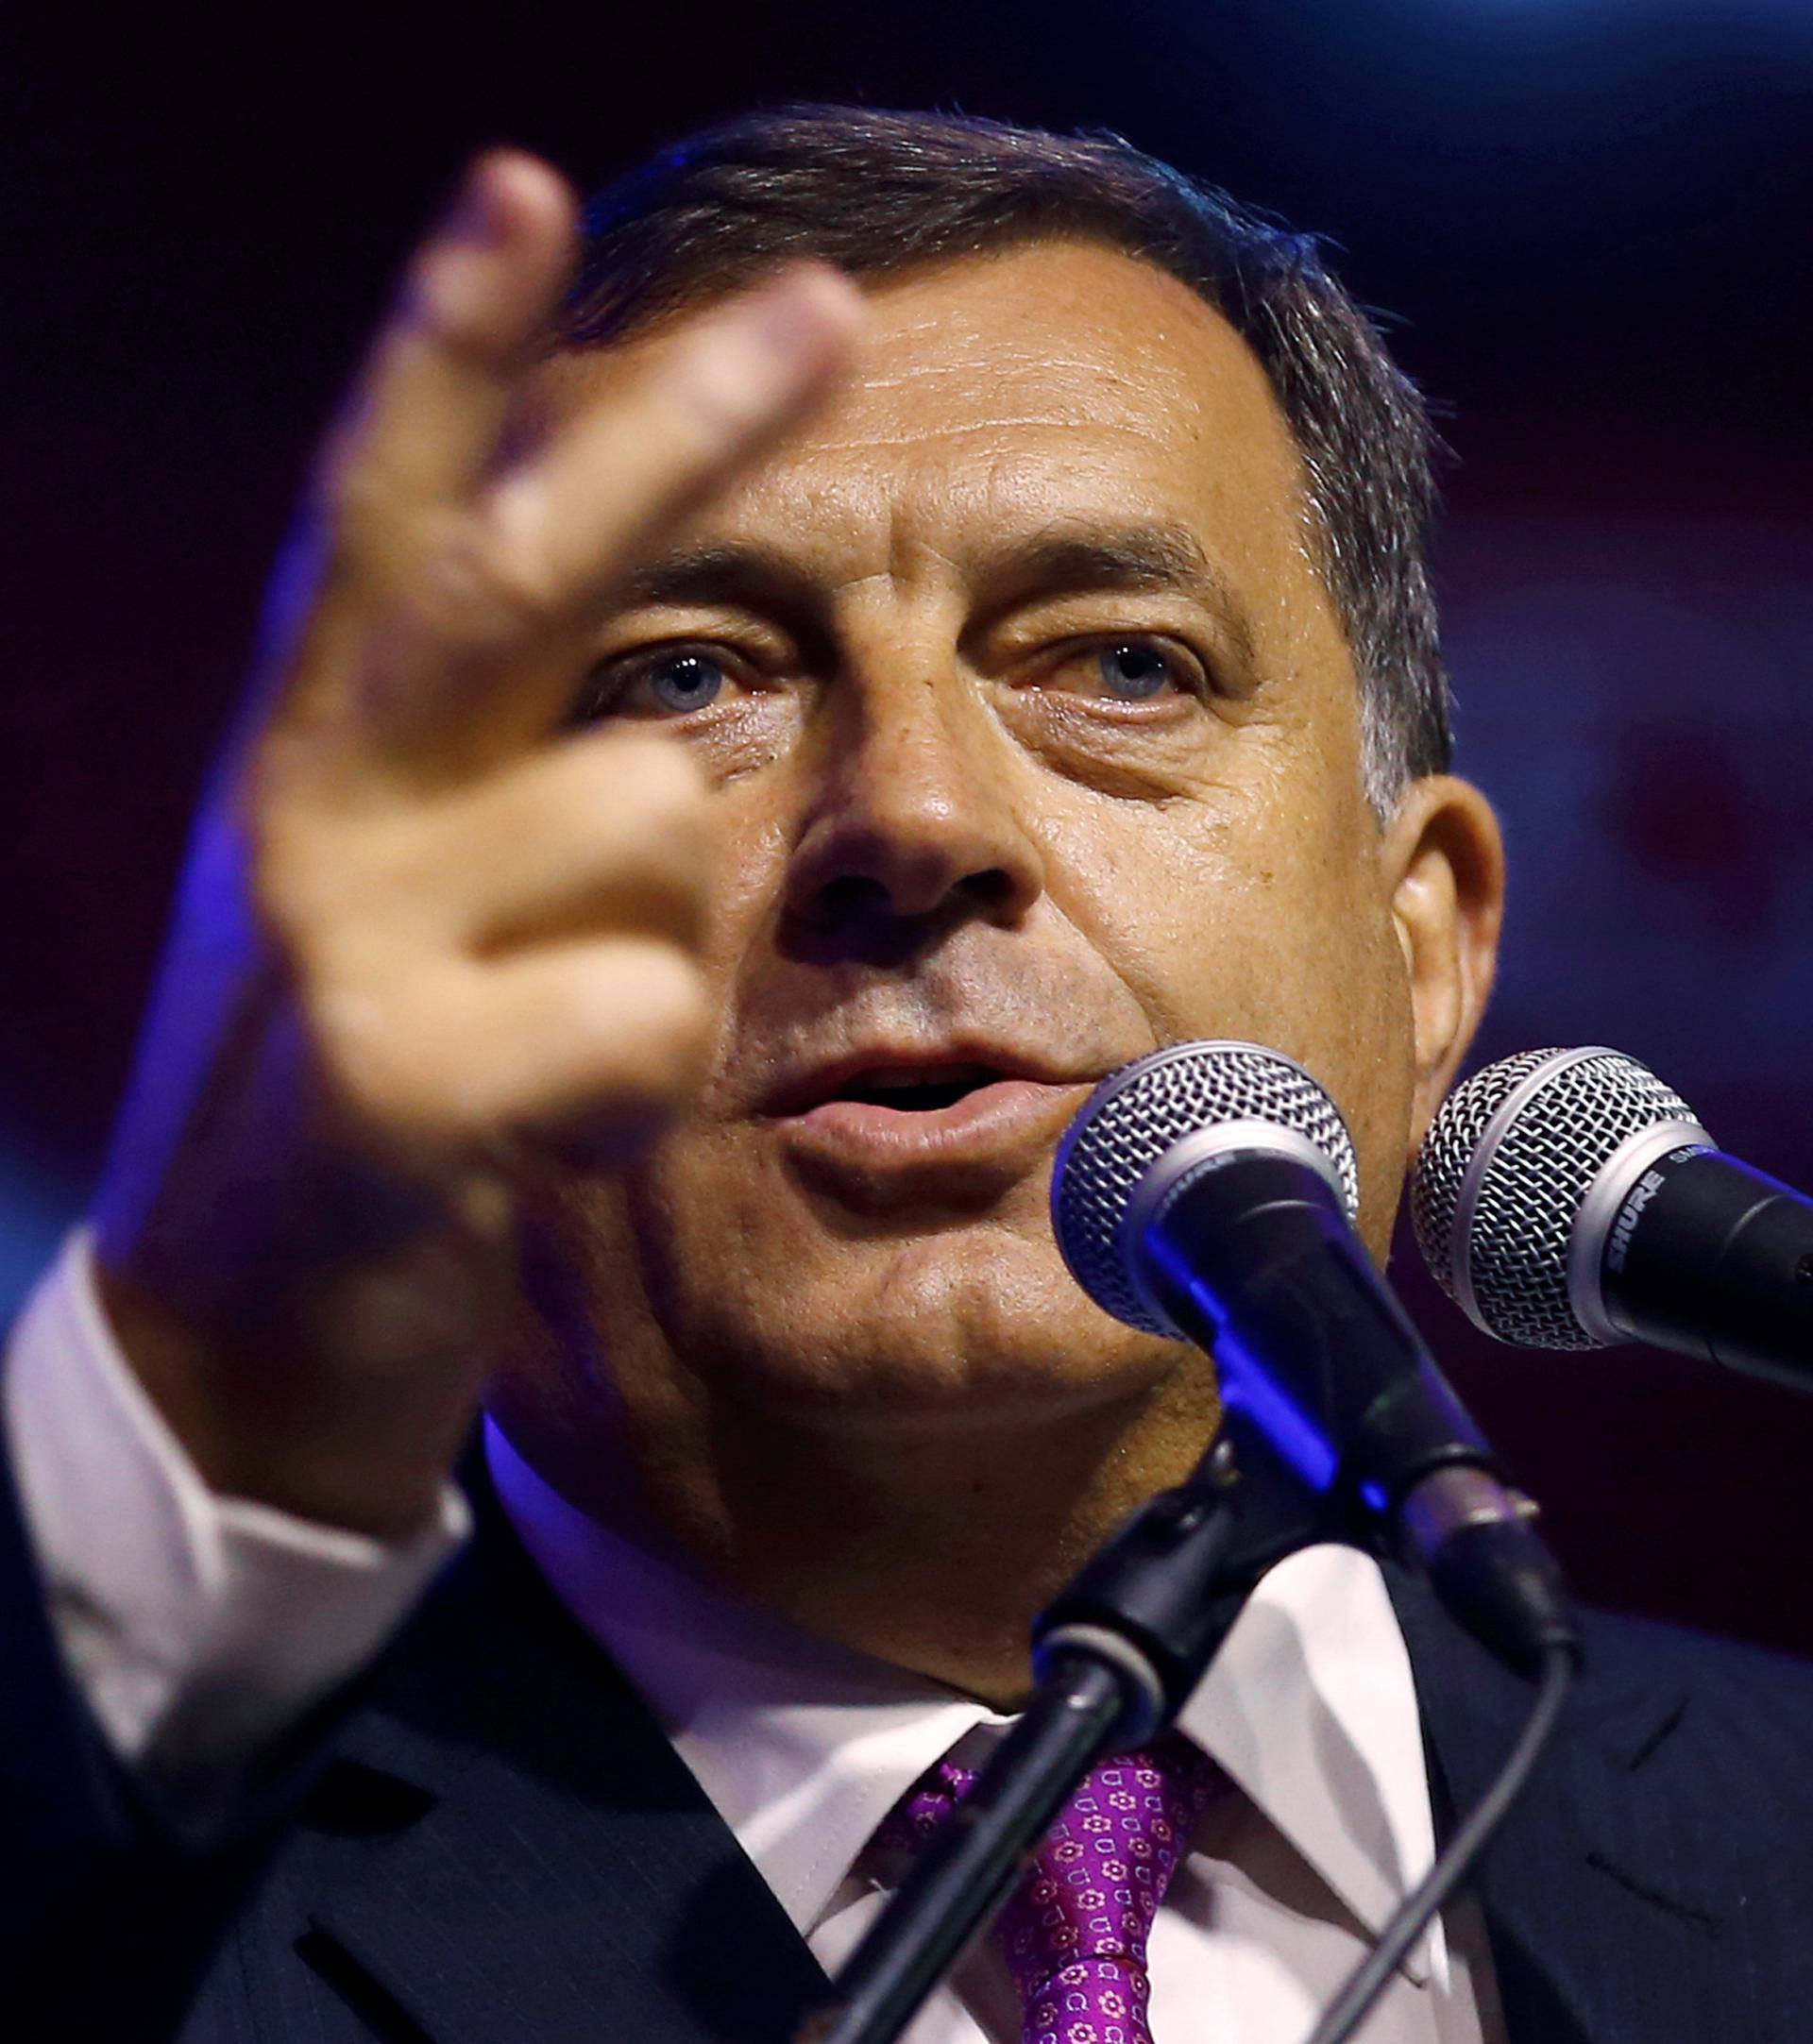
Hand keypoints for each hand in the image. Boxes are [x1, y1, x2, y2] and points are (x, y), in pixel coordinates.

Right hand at [90, 152, 860, 1534]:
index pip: (387, 512)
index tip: (524, 189)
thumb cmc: (375, 1092)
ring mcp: (335, 934)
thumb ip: (504, 783)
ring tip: (570, 1039)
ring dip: (668, 943)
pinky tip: (556, 1132)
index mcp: (334, 746)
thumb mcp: (407, 906)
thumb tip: (671, 711)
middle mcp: (317, 799)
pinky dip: (640, 1082)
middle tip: (831, 308)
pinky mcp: (384, 1083)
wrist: (239, 1335)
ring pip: (651, 818)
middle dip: (681, 430)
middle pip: (513, 569)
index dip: (449, 350)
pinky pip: (639, 1014)